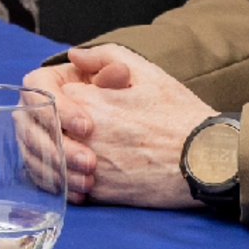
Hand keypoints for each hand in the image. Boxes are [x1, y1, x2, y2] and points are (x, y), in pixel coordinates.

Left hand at [19, 43, 213, 209]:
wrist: (207, 159)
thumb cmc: (181, 115)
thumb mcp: (148, 73)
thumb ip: (105, 57)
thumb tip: (74, 56)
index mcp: (92, 101)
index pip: (48, 97)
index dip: (57, 98)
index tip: (71, 102)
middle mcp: (85, 134)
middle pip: (42, 130)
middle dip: (47, 127)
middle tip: (63, 128)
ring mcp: (91, 165)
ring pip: (49, 160)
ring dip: (53, 155)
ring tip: (69, 151)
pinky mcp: (101, 193)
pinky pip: (65, 186)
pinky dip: (65, 180)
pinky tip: (78, 174)